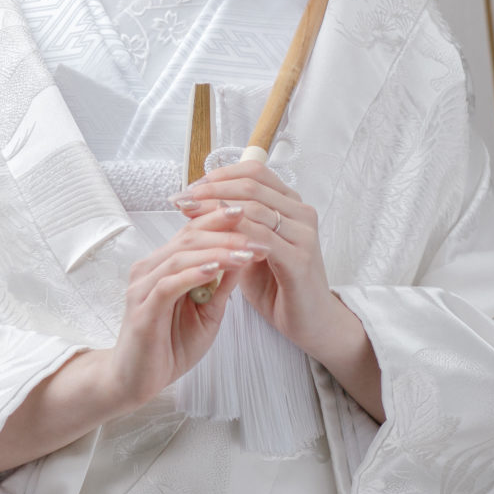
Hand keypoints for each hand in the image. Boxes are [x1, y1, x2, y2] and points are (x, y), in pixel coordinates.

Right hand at [99, 215, 266, 409]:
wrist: (134, 381)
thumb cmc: (169, 347)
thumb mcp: (207, 314)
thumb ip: (221, 286)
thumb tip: (245, 257)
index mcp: (164, 266)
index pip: (194, 232)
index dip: (223, 220)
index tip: (256, 214)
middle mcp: (149, 269)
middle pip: (188, 236)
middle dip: (225, 230)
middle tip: (257, 226)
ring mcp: (143, 287)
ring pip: (181, 256)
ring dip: (217, 251)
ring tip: (245, 249)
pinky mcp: (142, 309)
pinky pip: (169, 284)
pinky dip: (194, 273)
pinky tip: (216, 269)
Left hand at [173, 160, 350, 361]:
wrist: (311, 321)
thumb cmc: (278, 284)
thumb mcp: (251, 247)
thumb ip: (235, 224)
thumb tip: (197, 203)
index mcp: (291, 204)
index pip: (254, 172)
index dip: (220, 175)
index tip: (191, 187)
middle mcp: (301, 213)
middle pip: (251, 185)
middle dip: (211, 190)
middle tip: (182, 199)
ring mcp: (304, 235)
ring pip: (254, 208)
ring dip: (215, 209)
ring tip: (188, 215)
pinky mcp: (300, 260)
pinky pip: (261, 238)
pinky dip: (233, 235)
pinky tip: (210, 239)